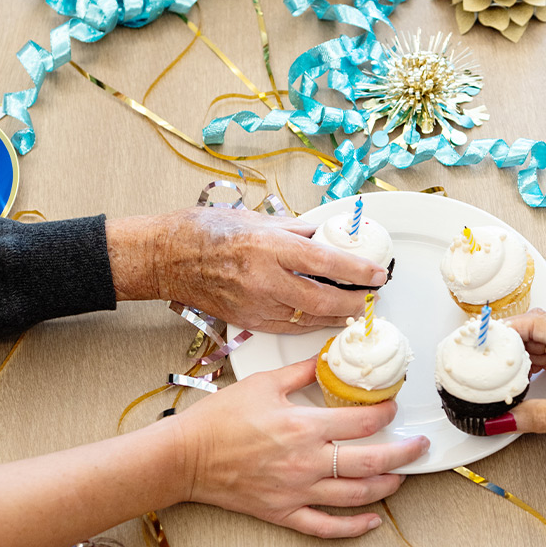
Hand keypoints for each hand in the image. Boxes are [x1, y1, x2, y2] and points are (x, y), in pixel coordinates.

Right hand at [107, 207, 389, 331]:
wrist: (167, 258)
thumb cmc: (205, 232)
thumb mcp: (255, 218)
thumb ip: (294, 230)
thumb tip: (324, 235)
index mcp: (268, 246)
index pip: (326, 263)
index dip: (358, 272)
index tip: (378, 275)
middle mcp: (264, 279)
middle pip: (323, 300)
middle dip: (354, 302)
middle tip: (372, 297)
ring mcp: (255, 304)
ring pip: (308, 319)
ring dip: (337, 317)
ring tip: (355, 309)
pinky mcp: (246, 321)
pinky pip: (288, 327)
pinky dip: (311, 325)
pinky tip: (325, 321)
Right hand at [177, 357, 427, 537]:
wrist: (185, 457)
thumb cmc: (219, 420)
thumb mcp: (263, 384)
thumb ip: (301, 372)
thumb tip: (328, 358)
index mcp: (303, 427)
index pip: (361, 422)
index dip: (385, 412)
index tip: (393, 406)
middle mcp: (306, 462)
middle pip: (371, 461)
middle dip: (404, 453)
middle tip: (420, 446)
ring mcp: (297, 491)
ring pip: (356, 495)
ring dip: (387, 486)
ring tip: (402, 477)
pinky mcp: (284, 512)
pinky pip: (326, 527)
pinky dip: (354, 527)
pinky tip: (372, 521)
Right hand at [489, 310, 545, 494]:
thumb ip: (539, 419)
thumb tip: (503, 419)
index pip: (538, 322)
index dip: (507, 328)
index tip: (485, 341)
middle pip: (537, 330)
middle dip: (507, 341)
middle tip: (481, 356)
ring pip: (542, 345)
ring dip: (517, 356)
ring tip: (493, 370)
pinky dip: (530, 369)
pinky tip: (517, 382)